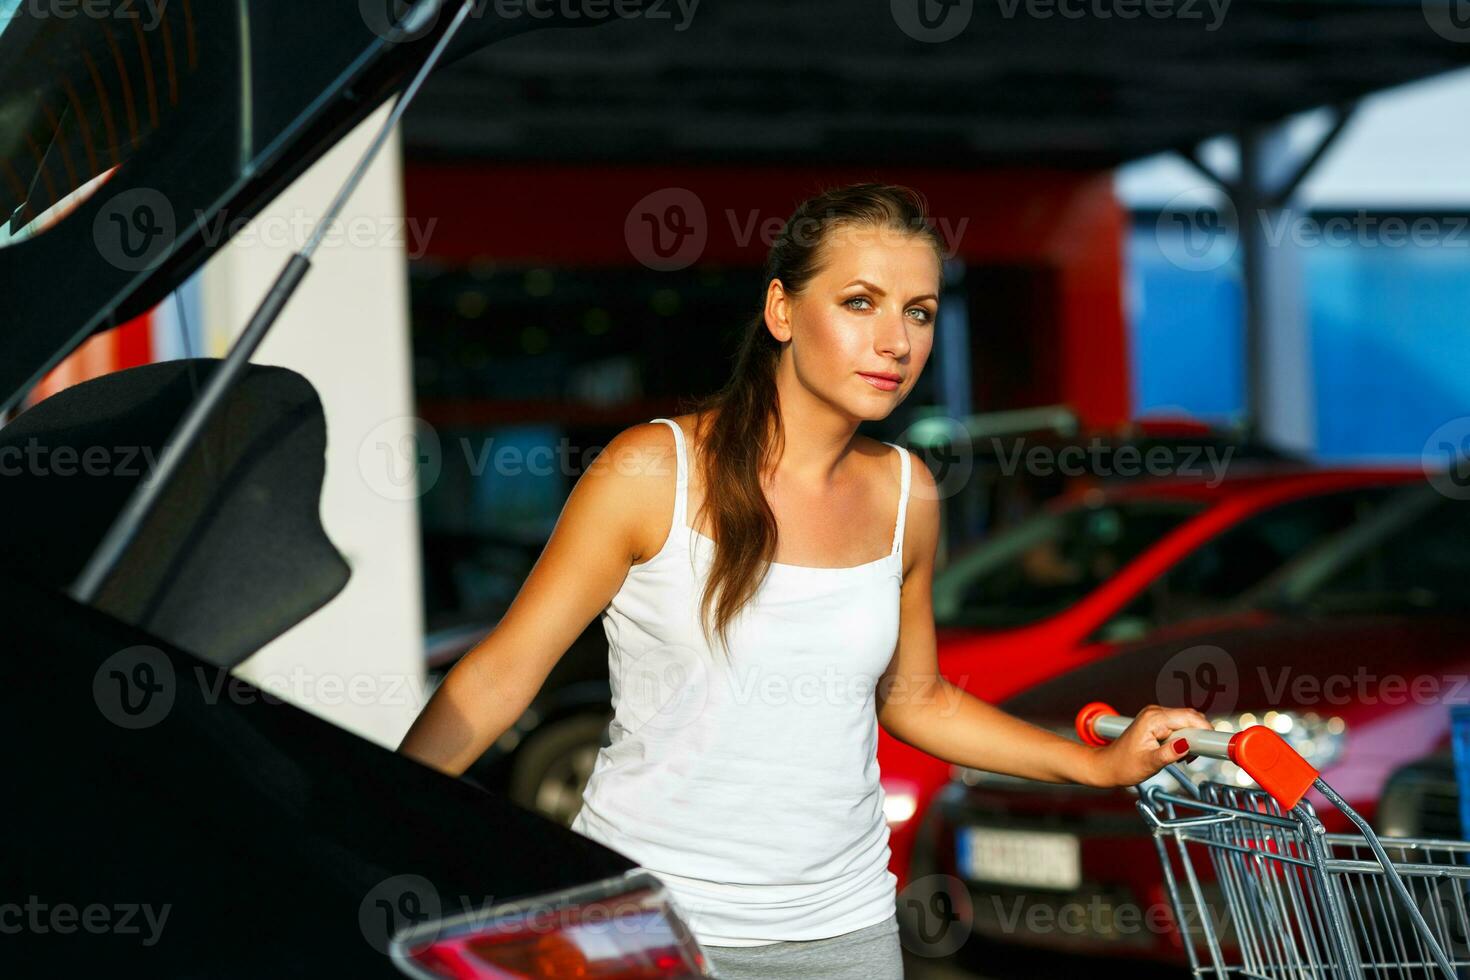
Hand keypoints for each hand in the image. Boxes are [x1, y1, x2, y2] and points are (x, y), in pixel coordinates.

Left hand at [1090, 704, 1210, 786]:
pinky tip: (1177, 753)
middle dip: (1199, 737)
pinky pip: (1180, 726)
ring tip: (1182, 758)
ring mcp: (1156, 716)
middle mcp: (1156, 712)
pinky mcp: (1158, 723)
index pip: (1190, 717)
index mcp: (1153, 718)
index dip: (1206, 730)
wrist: (1108, 765)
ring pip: (1187, 722)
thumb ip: (1169, 754)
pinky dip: (1185, 740)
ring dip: (1192, 740)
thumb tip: (1187, 746)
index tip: (1216, 744)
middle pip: (1191, 718)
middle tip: (1193, 757)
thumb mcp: (1149, 763)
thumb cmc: (1123, 765)